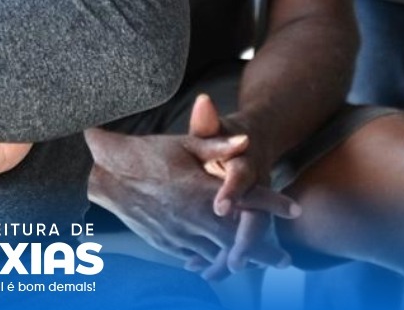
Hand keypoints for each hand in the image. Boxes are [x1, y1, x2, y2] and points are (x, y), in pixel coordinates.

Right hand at [86, 108, 298, 280]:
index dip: (273, 206)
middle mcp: (194, 218)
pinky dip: (212, 259)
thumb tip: (245, 141)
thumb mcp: (184, 144)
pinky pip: (196, 257)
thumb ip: (217, 145)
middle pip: (239, 242)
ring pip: (218, 254)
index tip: (295, 210)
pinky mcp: (166, 243)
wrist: (108, 175)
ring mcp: (179, 234)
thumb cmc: (147, 154)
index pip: (247, 202)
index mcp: (202, 192)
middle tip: (283, 259)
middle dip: (264, 252)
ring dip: (240, 258)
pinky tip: (221, 259)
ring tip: (260, 262)